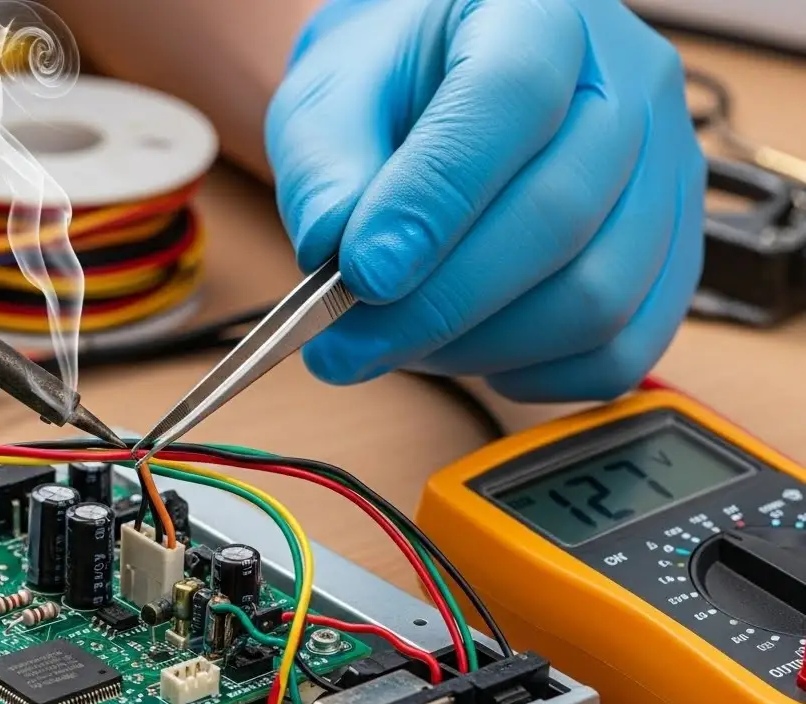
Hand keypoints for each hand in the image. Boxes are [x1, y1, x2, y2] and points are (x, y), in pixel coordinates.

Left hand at [267, 0, 703, 401]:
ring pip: (599, 298)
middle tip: (347, 344)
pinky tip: (468, 353)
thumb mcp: (329, 101)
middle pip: (561, 216)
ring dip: (481, 346)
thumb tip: (336, 255)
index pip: (509, 102)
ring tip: (398, 344)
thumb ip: (325, 172)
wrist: (437, 90)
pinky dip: (536, 375)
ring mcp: (666, 172)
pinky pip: (623, 349)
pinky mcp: (672, 256)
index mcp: (539, 14)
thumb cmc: (390, 87)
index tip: (361, 274)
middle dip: (439, 304)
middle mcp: (629, 84)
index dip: (433, 202)